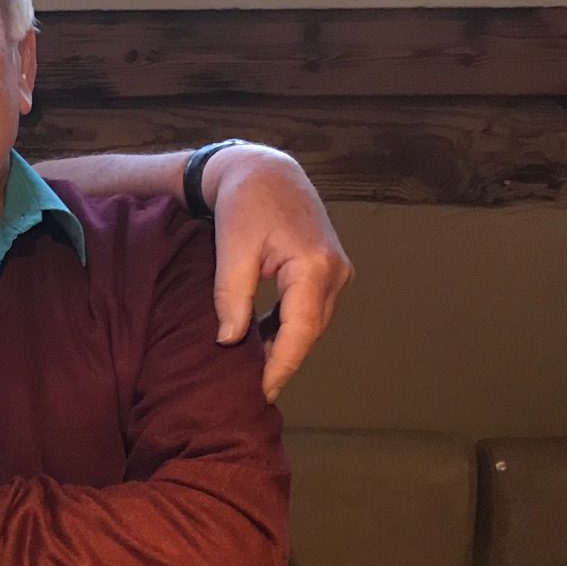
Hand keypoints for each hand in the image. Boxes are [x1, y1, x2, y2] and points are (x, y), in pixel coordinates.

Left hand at [203, 144, 353, 401]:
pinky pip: (309, 311)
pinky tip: (262, 343)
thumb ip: (231, 296)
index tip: (261, 393)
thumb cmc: (245, 204)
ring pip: (311, 325)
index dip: (281, 366)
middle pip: (309, 333)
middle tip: (250, 392)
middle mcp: (336, 272)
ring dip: (284, 347)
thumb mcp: (231, 249)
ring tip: (252, 372)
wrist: (264, 172)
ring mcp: (337, 272)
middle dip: (282, 362)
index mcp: (314, 267)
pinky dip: (287, 329)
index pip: (300, 331)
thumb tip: (229, 341)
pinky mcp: (327, 272)